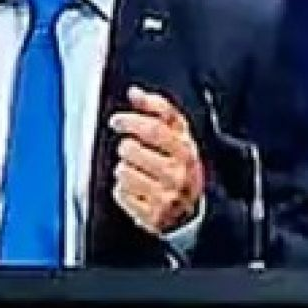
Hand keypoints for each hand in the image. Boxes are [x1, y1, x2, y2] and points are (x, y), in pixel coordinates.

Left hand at [109, 87, 204, 236]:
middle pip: (133, 148)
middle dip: (125, 147)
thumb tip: (134, 92)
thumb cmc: (180, 170)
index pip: (156, 126)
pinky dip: (124, 192)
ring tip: (138, 174)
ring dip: (124, 171)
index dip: (131, 120)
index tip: (117, 120)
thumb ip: (159, 113)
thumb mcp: (179, 139)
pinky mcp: (153, 215)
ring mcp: (167, 195)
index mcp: (187, 150)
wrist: (190, 215)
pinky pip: (121, 193)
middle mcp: (180, 172)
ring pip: (123, 171)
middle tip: (129, 150)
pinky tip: (138, 192)